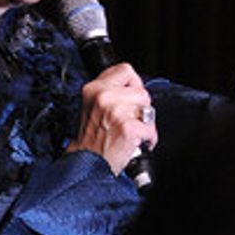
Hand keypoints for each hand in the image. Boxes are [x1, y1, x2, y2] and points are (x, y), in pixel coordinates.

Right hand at [69, 62, 157, 177]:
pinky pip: (150, 128)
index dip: (133, 84)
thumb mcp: (91, 106)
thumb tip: (131, 86)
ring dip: (145, 123)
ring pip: (147, 108)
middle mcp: (103, 97)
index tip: (131, 96)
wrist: (85, 163)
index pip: (125, 70)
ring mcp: (116, 112)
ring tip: (132, 131)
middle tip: (130, 119)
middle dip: (140, 107)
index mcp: (93, 89)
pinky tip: (135, 142)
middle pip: (141, 91)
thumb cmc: (89, 140)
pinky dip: (147, 139)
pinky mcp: (127, 128)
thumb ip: (108, 92)